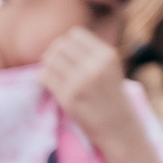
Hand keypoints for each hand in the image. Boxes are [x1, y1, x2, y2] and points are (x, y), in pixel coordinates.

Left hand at [37, 28, 142, 154]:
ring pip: (49, 60)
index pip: (74, 34)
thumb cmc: (110, 96)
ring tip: (54, 75)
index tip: (67, 56)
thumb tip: (60, 42)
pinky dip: (44, 78)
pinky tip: (51, 85)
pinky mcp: (68, 98)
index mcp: (106, 55)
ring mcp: (80, 82)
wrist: (119, 128)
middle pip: (59, 46)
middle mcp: (94, 66)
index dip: (66, 43)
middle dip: (54, 54)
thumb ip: (90, 53)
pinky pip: (44, 76)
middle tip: (57, 67)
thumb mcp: (108, 67)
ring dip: (48, 66)